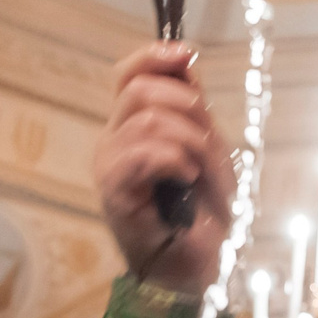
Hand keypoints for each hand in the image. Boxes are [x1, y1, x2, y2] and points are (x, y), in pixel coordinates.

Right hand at [94, 42, 230, 292]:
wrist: (197, 263)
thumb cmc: (201, 210)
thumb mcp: (207, 143)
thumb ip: (192, 102)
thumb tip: (185, 54)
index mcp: (133, 125)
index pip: (129, 73)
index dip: (154, 57)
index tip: (187, 55)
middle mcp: (114, 139)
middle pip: (140, 89)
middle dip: (188, 109)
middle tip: (207, 143)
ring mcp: (109, 164)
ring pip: (149, 120)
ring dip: (190, 142)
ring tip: (199, 173)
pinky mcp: (113, 190)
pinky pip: (144, 153)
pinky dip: (175, 160)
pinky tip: (186, 180)